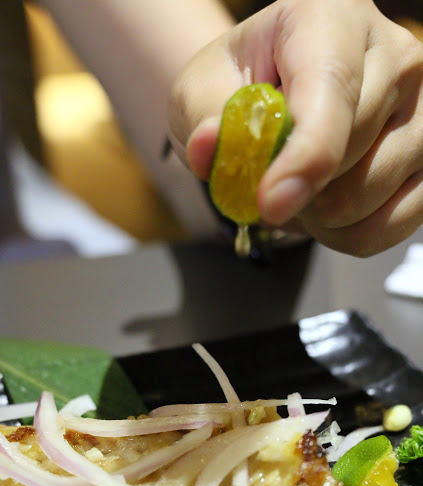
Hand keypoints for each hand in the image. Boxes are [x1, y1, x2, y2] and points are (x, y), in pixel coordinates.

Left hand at [169, 0, 422, 255]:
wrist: (278, 92)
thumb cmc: (244, 87)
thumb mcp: (203, 91)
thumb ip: (205, 117)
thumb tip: (208, 149)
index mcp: (330, 18)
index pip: (331, 89)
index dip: (305, 155)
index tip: (271, 202)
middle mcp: (394, 54)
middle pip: (351, 151)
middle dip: (297, 187)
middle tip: (267, 178)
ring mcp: (422, 108)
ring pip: (372, 194)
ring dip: (319, 215)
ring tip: (297, 188)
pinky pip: (393, 223)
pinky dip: (347, 235)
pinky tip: (326, 212)